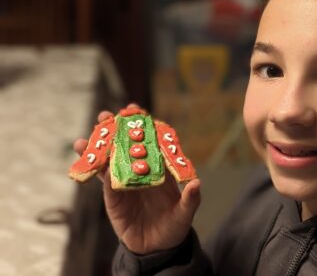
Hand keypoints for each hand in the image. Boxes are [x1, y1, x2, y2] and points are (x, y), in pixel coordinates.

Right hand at [73, 103, 200, 254]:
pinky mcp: (114, 199)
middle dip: (113, 130)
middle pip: (125, 146)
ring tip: (81, 140)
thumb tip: (196, 183)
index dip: (141, 125)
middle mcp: (140, 172)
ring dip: (96, 150)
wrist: (158, 247)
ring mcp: (125, 184)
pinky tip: (91, 164)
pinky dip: (98, 174)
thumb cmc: (175, 226)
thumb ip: (190, 199)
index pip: (149, 141)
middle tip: (104, 115)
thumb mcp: (185, 213)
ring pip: (109, 162)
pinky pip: (105, 184)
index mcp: (159, 168)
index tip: (133, 108)